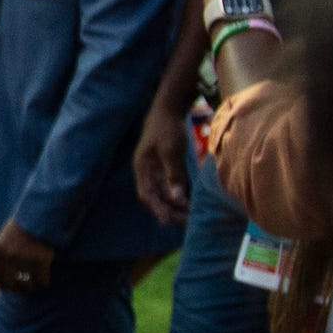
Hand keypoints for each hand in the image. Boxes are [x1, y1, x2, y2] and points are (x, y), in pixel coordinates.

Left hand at [0, 220, 55, 295]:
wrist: (42, 216)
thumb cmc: (26, 225)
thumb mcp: (8, 235)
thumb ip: (5, 251)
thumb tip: (5, 269)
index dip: (2, 284)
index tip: (9, 288)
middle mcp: (10, 255)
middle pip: (10, 282)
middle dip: (18, 289)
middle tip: (25, 290)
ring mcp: (25, 258)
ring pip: (27, 284)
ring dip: (32, 288)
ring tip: (36, 286)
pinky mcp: (41, 259)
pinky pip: (41, 279)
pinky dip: (43, 283)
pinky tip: (45, 281)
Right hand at [132, 102, 191, 226]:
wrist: (168, 110)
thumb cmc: (167, 128)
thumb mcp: (171, 151)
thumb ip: (173, 174)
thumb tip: (176, 199)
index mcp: (142, 169)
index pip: (146, 195)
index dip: (156, 209)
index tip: (168, 221)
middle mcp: (147, 173)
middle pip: (154, 198)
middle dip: (168, 211)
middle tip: (185, 222)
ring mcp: (156, 170)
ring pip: (163, 194)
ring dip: (175, 206)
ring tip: (189, 216)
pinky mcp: (166, 168)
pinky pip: (171, 187)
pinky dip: (179, 196)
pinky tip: (190, 203)